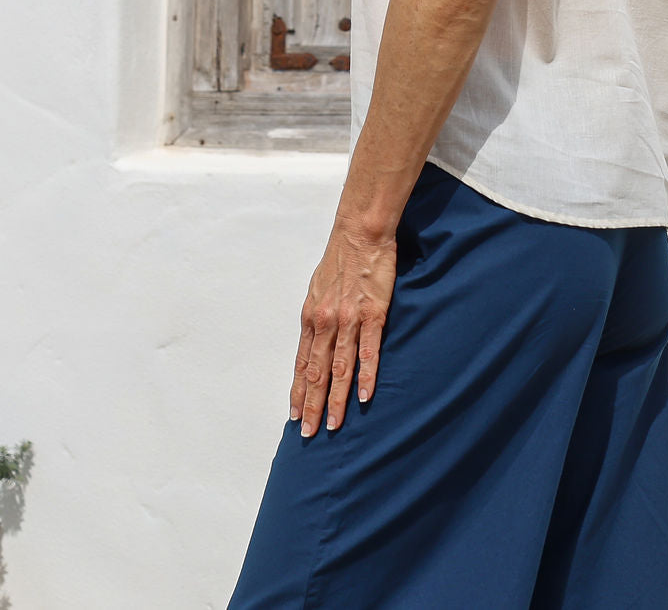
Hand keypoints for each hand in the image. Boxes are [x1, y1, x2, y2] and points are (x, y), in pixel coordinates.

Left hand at [290, 221, 397, 436]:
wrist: (360, 233)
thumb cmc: (340, 259)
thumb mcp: (318, 289)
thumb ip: (317, 316)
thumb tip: (314, 337)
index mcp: (311, 318)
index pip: (301, 364)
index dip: (298, 392)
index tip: (295, 416)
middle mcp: (325, 322)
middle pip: (316, 372)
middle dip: (312, 405)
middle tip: (309, 434)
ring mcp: (348, 320)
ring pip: (339, 367)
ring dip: (336, 399)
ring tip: (333, 425)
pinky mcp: (373, 314)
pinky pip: (368, 351)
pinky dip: (365, 376)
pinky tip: (363, 397)